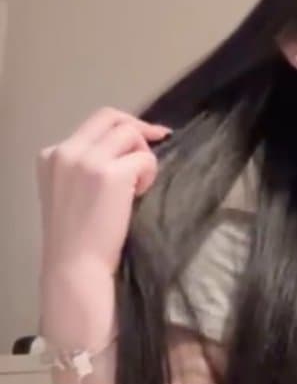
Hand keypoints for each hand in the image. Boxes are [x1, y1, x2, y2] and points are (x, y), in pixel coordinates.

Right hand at [37, 107, 171, 279]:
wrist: (74, 266)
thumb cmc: (76, 238)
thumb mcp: (66, 192)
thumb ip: (83, 167)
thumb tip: (123, 149)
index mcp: (51, 155)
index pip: (93, 124)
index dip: (122, 127)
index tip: (142, 139)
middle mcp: (66, 151)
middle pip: (111, 117)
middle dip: (138, 129)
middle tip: (158, 142)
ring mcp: (88, 160)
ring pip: (130, 134)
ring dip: (143, 156)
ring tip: (138, 187)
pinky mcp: (110, 174)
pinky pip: (145, 158)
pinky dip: (149, 173)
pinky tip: (139, 195)